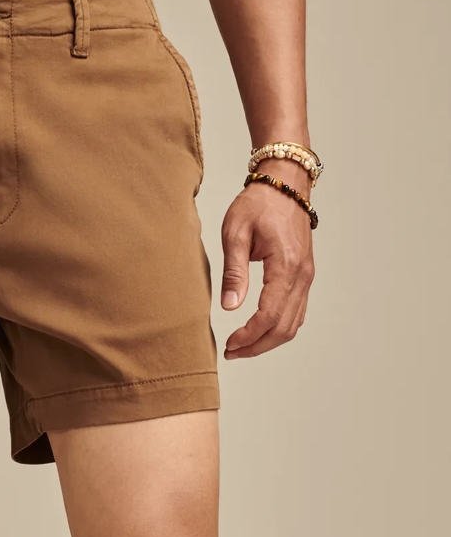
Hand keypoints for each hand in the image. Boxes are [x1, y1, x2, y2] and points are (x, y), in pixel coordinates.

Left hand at [220, 162, 314, 358]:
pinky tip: (258, 331)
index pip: (270, 314)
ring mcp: (306, 276)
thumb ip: (233, 272)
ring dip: (268, 341)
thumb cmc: (258, 203)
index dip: (249, 335)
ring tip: (241, 346)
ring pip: (293, 324)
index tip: (230, 344)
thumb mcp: (235, 232)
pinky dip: (278, 328)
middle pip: (284, 327)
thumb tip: (229, 307)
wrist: (285, 183)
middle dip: (257, 345)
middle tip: (232, 352)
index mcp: (285, 264)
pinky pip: (296, 312)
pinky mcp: (304, 276)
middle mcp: (301, 275)